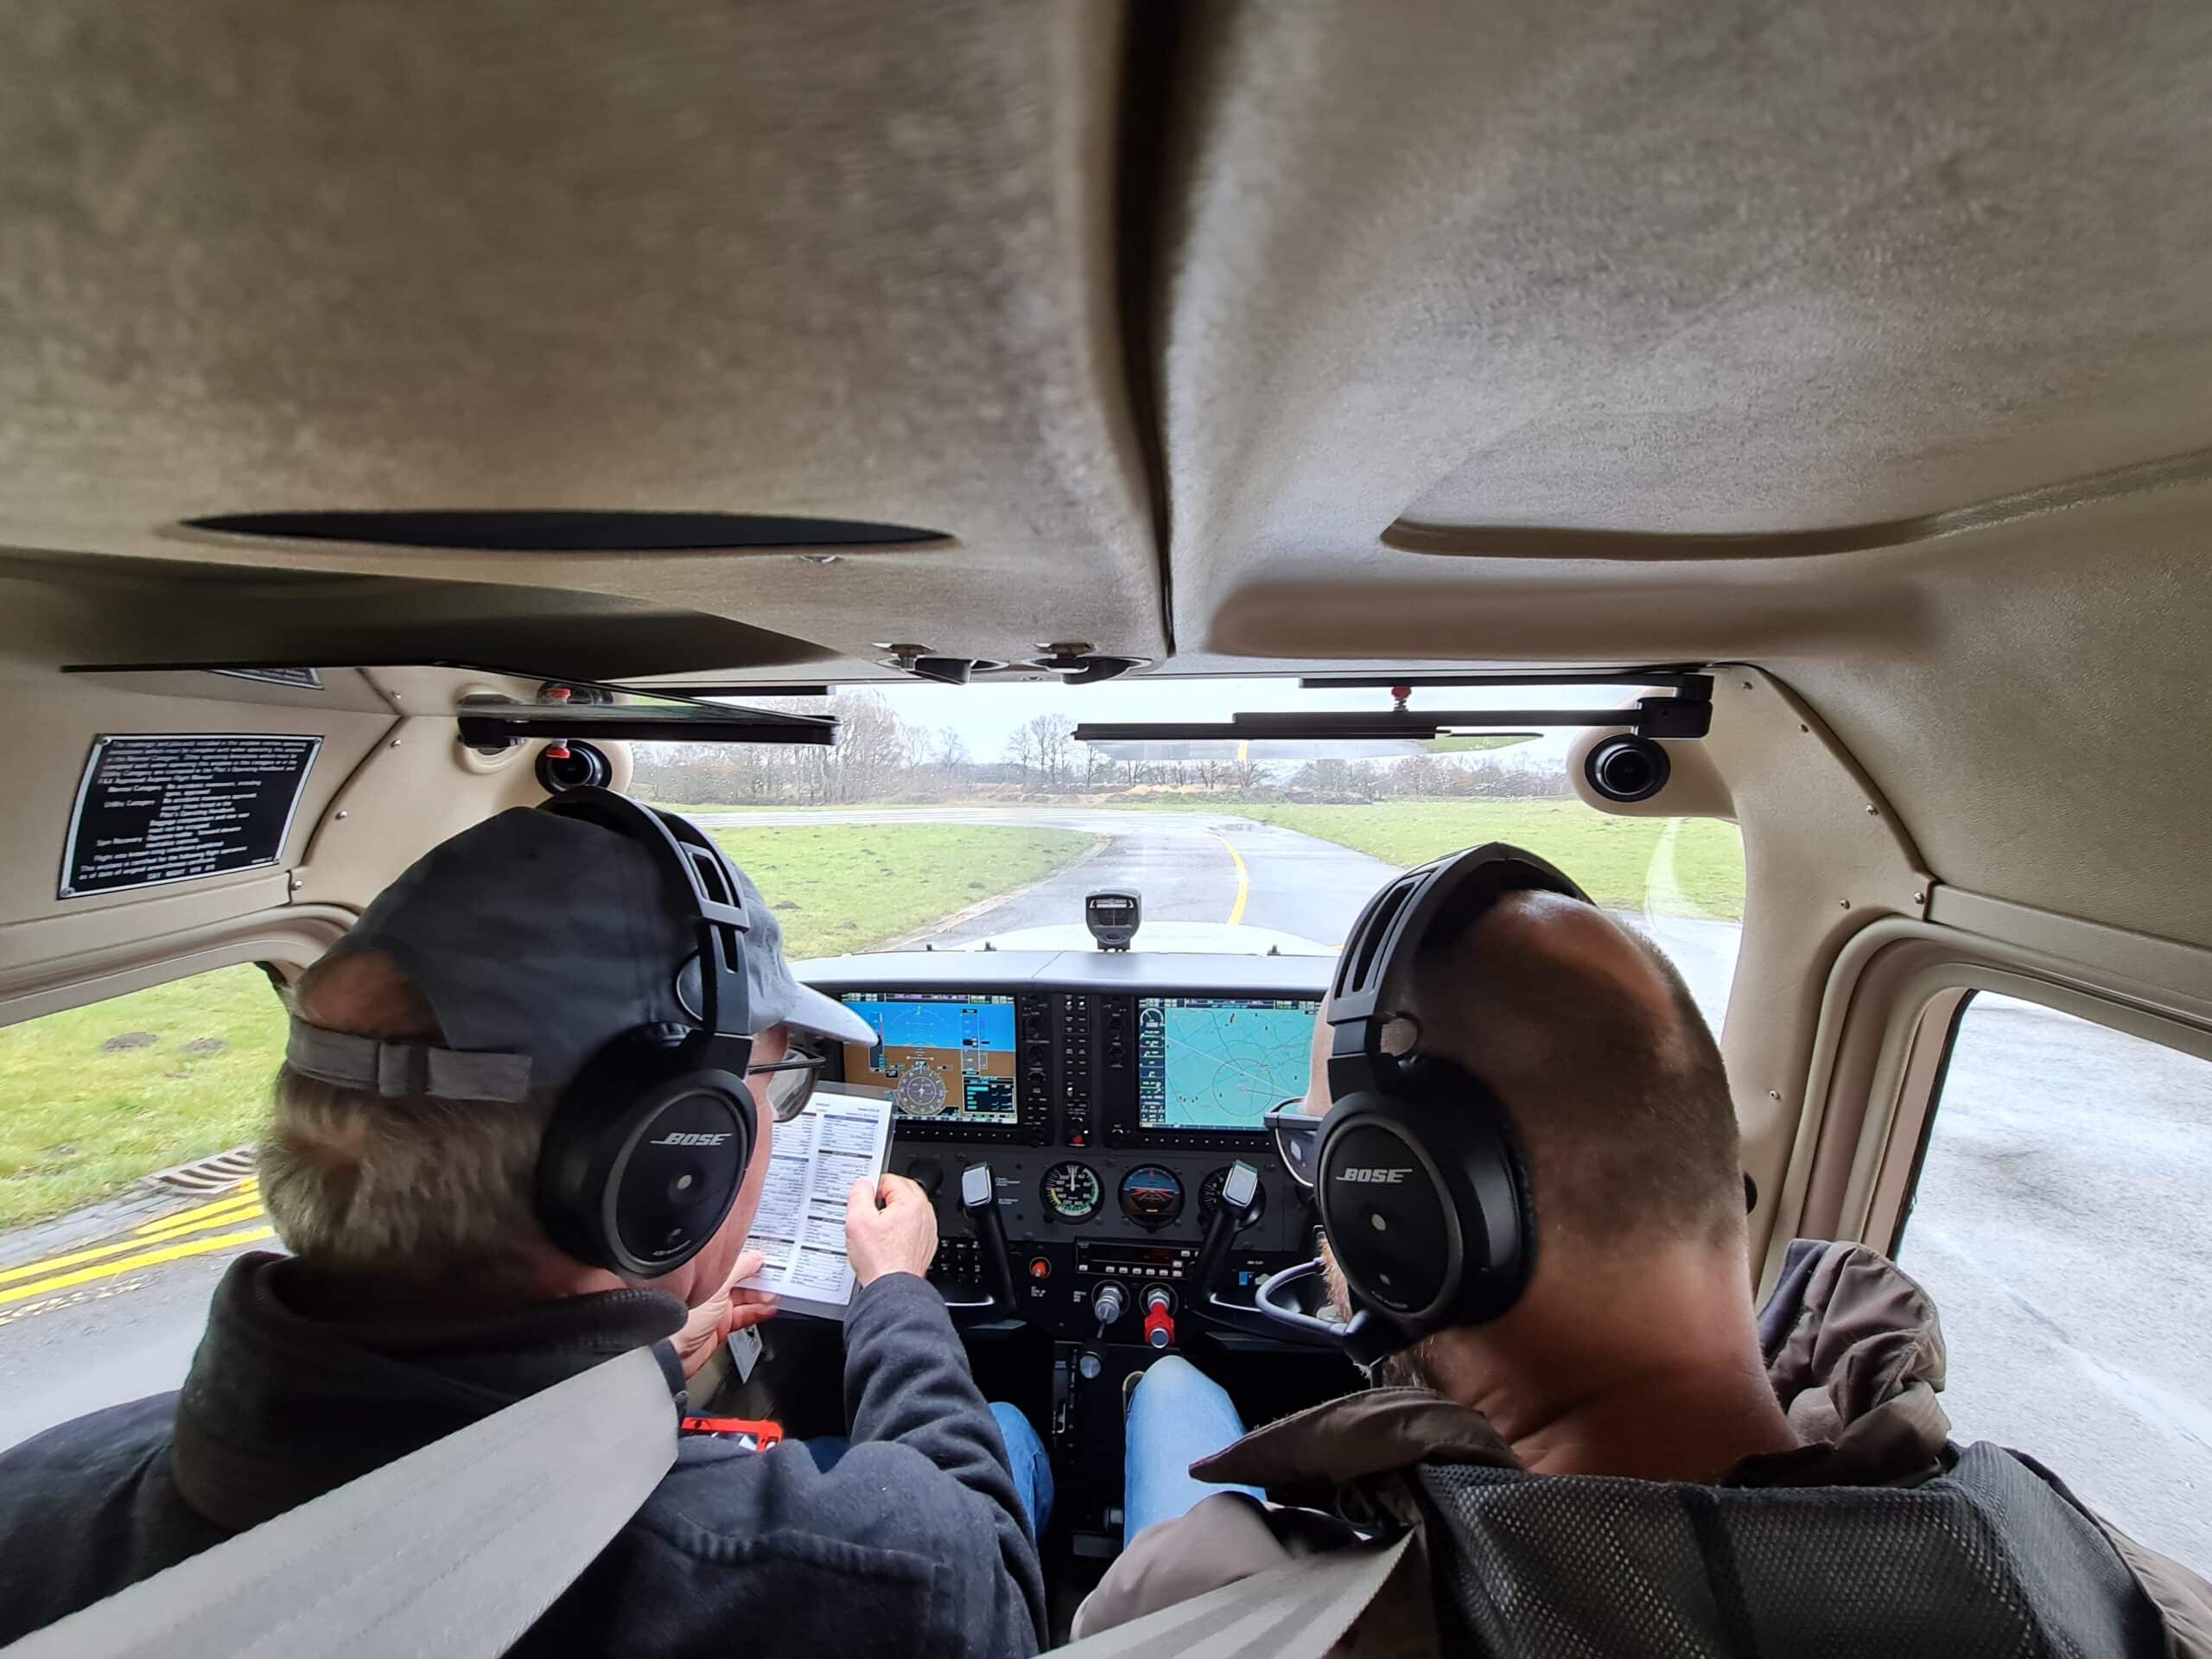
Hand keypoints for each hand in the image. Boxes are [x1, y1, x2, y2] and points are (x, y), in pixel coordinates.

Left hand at [671, 1249, 779, 1378]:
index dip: (752, 1260)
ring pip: (745, 1299)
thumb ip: (739, 1269)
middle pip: (742, 1281)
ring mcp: (715, 1310)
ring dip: (762, 1297)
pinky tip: (768, 1309)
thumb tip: (756, 1257)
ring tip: (776, 1295)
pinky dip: (757, 1312)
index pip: (734, 1262)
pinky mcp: (721, 1328)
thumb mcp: (716, 1286)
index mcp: (705, 1275)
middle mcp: (710, 1290)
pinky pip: (744, 1317)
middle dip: (761, 1280)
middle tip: (779, 1278)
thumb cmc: (680, 1319)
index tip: (770, 1259)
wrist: (670, 1354)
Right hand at [845, 1174, 937, 1286]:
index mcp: (911, 1203)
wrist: (892, 1288)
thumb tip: (863, 1184)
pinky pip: (912, 1226)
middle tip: (869, 1215)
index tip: (864, 1202)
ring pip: (907, 1209)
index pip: (889, 1179)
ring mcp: (928, 1229)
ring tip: (877, 1231)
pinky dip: (900, 1229)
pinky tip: (887, 1242)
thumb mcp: (857, 1221)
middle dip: (884, 1199)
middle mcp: (925, 1214)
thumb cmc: (879, 1260)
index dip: (872, 1189)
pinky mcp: (926, 1243)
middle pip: (901, 1192)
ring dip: (893, 1214)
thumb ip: (859, 1194)